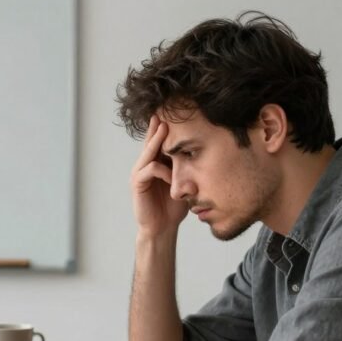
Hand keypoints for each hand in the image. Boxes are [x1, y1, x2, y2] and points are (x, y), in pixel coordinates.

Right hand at [130, 116, 190, 237]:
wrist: (162, 228)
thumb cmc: (173, 207)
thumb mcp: (183, 183)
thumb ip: (186, 168)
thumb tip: (203, 152)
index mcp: (155, 164)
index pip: (158, 142)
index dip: (163, 129)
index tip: (173, 113)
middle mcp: (144, 166)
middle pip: (150, 142)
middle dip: (157, 127)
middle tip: (163, 112)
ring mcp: (139, 174)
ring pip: (148, 152)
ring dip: (158, 141)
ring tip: (165, 129)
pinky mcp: (137, 184)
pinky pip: (150, 169)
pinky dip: (162, 170)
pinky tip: (171, 175)